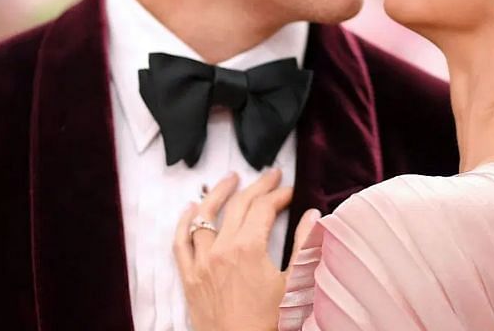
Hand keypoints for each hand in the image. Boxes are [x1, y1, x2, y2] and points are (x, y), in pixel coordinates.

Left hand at [173, 169, 319, 330]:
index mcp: (248, 249)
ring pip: (205, 217)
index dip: (278, 195)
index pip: (263, 208)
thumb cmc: (269, 323)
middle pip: (238, 206)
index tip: (289, 191)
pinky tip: (191, 209)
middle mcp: (220, 250)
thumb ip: (304, 246)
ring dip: (219, 194)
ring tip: (231, 179)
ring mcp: (201, 263)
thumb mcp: (295, 285)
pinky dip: (184, 222)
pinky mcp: (189, 278)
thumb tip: (312, 216)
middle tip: (270, 176)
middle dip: (257, 187)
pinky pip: (181, 242)